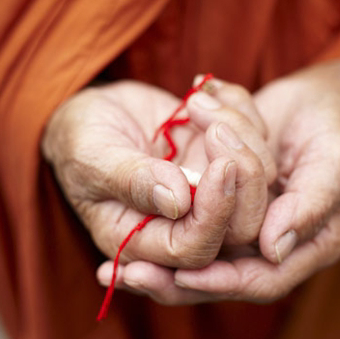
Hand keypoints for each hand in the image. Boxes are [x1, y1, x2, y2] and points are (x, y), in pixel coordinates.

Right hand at [42, 79, 274, 270]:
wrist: (95, 113)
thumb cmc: (80, 139)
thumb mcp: (92, 156)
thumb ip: (131, 181)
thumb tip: (176, 201)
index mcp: (143, 242)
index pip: (195, 250)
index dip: (215, 214)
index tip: (220, 166)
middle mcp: (184, 225)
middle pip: (242, 226)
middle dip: (244, 174)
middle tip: (217, 127)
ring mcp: (208, 193)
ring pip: (258, 182)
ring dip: (240, 132)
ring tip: (197, 100)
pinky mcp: (221, 161)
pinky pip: (257, 143)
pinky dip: (240, 109)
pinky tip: (206, 88)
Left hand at [102, 60, 339, 303]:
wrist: (322, 93)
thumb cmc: (337, 123)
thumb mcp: (335, 159)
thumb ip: (310, 205)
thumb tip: (273, 249)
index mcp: (312, 244)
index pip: (263, 279)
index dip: (222, 282)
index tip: (182, 276)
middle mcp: (277, 241)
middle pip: (223, 272)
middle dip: (177, 268)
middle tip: (127, 271)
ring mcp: (250, 220)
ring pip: (202, 240)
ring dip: (175, 215)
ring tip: (130, 231)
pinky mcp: (228, 198)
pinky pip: (195, 211)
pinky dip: (173, 199)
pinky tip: (134, 214)